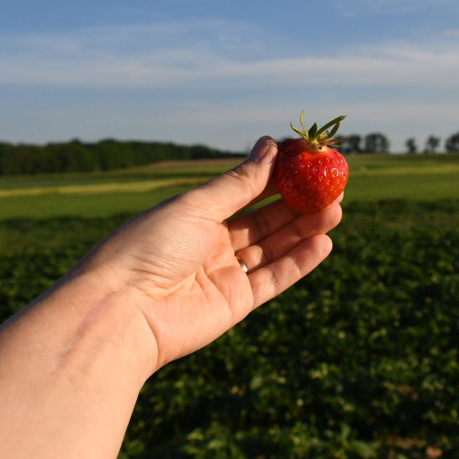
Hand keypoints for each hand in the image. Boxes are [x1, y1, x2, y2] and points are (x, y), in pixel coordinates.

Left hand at [82, 136, 342, 374]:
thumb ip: (240, 182)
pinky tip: (323, 242)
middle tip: (331, 184)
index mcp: (194, 214)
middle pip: (264, 218)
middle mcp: (210, 242)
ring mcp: (224, 273)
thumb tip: (271, 145)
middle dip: (298, 201)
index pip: (245, 189)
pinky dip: (299, 261)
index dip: (277, 173)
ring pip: (274, 247)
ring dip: (304, 228)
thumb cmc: (148, 248)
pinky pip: (274, 278)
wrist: (123, 312)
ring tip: (336, 208)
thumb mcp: (196, 206)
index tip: (308, 158)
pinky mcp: (235, 303)